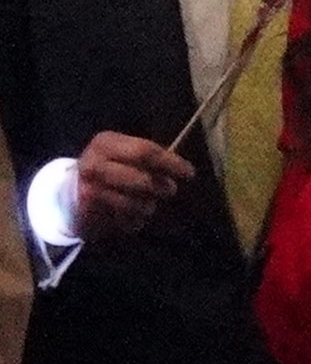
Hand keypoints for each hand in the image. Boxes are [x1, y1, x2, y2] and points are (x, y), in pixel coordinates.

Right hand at [65, 130, 196, 242]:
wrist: (69, 191)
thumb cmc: (109, 166)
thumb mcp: (122, 152)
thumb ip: (148, 156)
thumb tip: (181, 168)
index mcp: (105, 143)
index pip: (145, 152)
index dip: (171, 163)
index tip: (189, 173)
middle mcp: (93, 165)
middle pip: (142, 180)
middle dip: (162, 187)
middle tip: (170, 190)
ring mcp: (88, 190)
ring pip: (135, 204)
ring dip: (148, 206)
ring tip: (148, 202)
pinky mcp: (88, 213)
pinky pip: (124, 220)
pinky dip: (135, 219)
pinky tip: (131, 213)